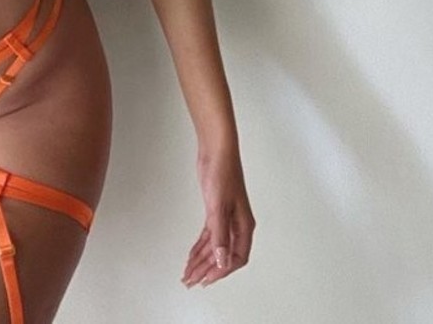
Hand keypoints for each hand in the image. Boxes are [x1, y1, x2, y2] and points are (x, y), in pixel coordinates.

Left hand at [181, 144, 254, 288]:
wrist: (216, 150)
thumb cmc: (223, 172)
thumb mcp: (218, 207)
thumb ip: (220, 236)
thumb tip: (222, 262)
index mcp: (244, 225)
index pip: (236, 258)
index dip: (222, 271)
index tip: (206, 279)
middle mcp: (236, 224)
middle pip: (224, 255)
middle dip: (207, 270)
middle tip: (192, 281)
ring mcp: (226, 218)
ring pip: (214, 247)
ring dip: (201, 261)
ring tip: (188, 273)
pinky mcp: (215, 211)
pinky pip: (208, 236)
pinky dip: (199, 247)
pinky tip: (191, 256)